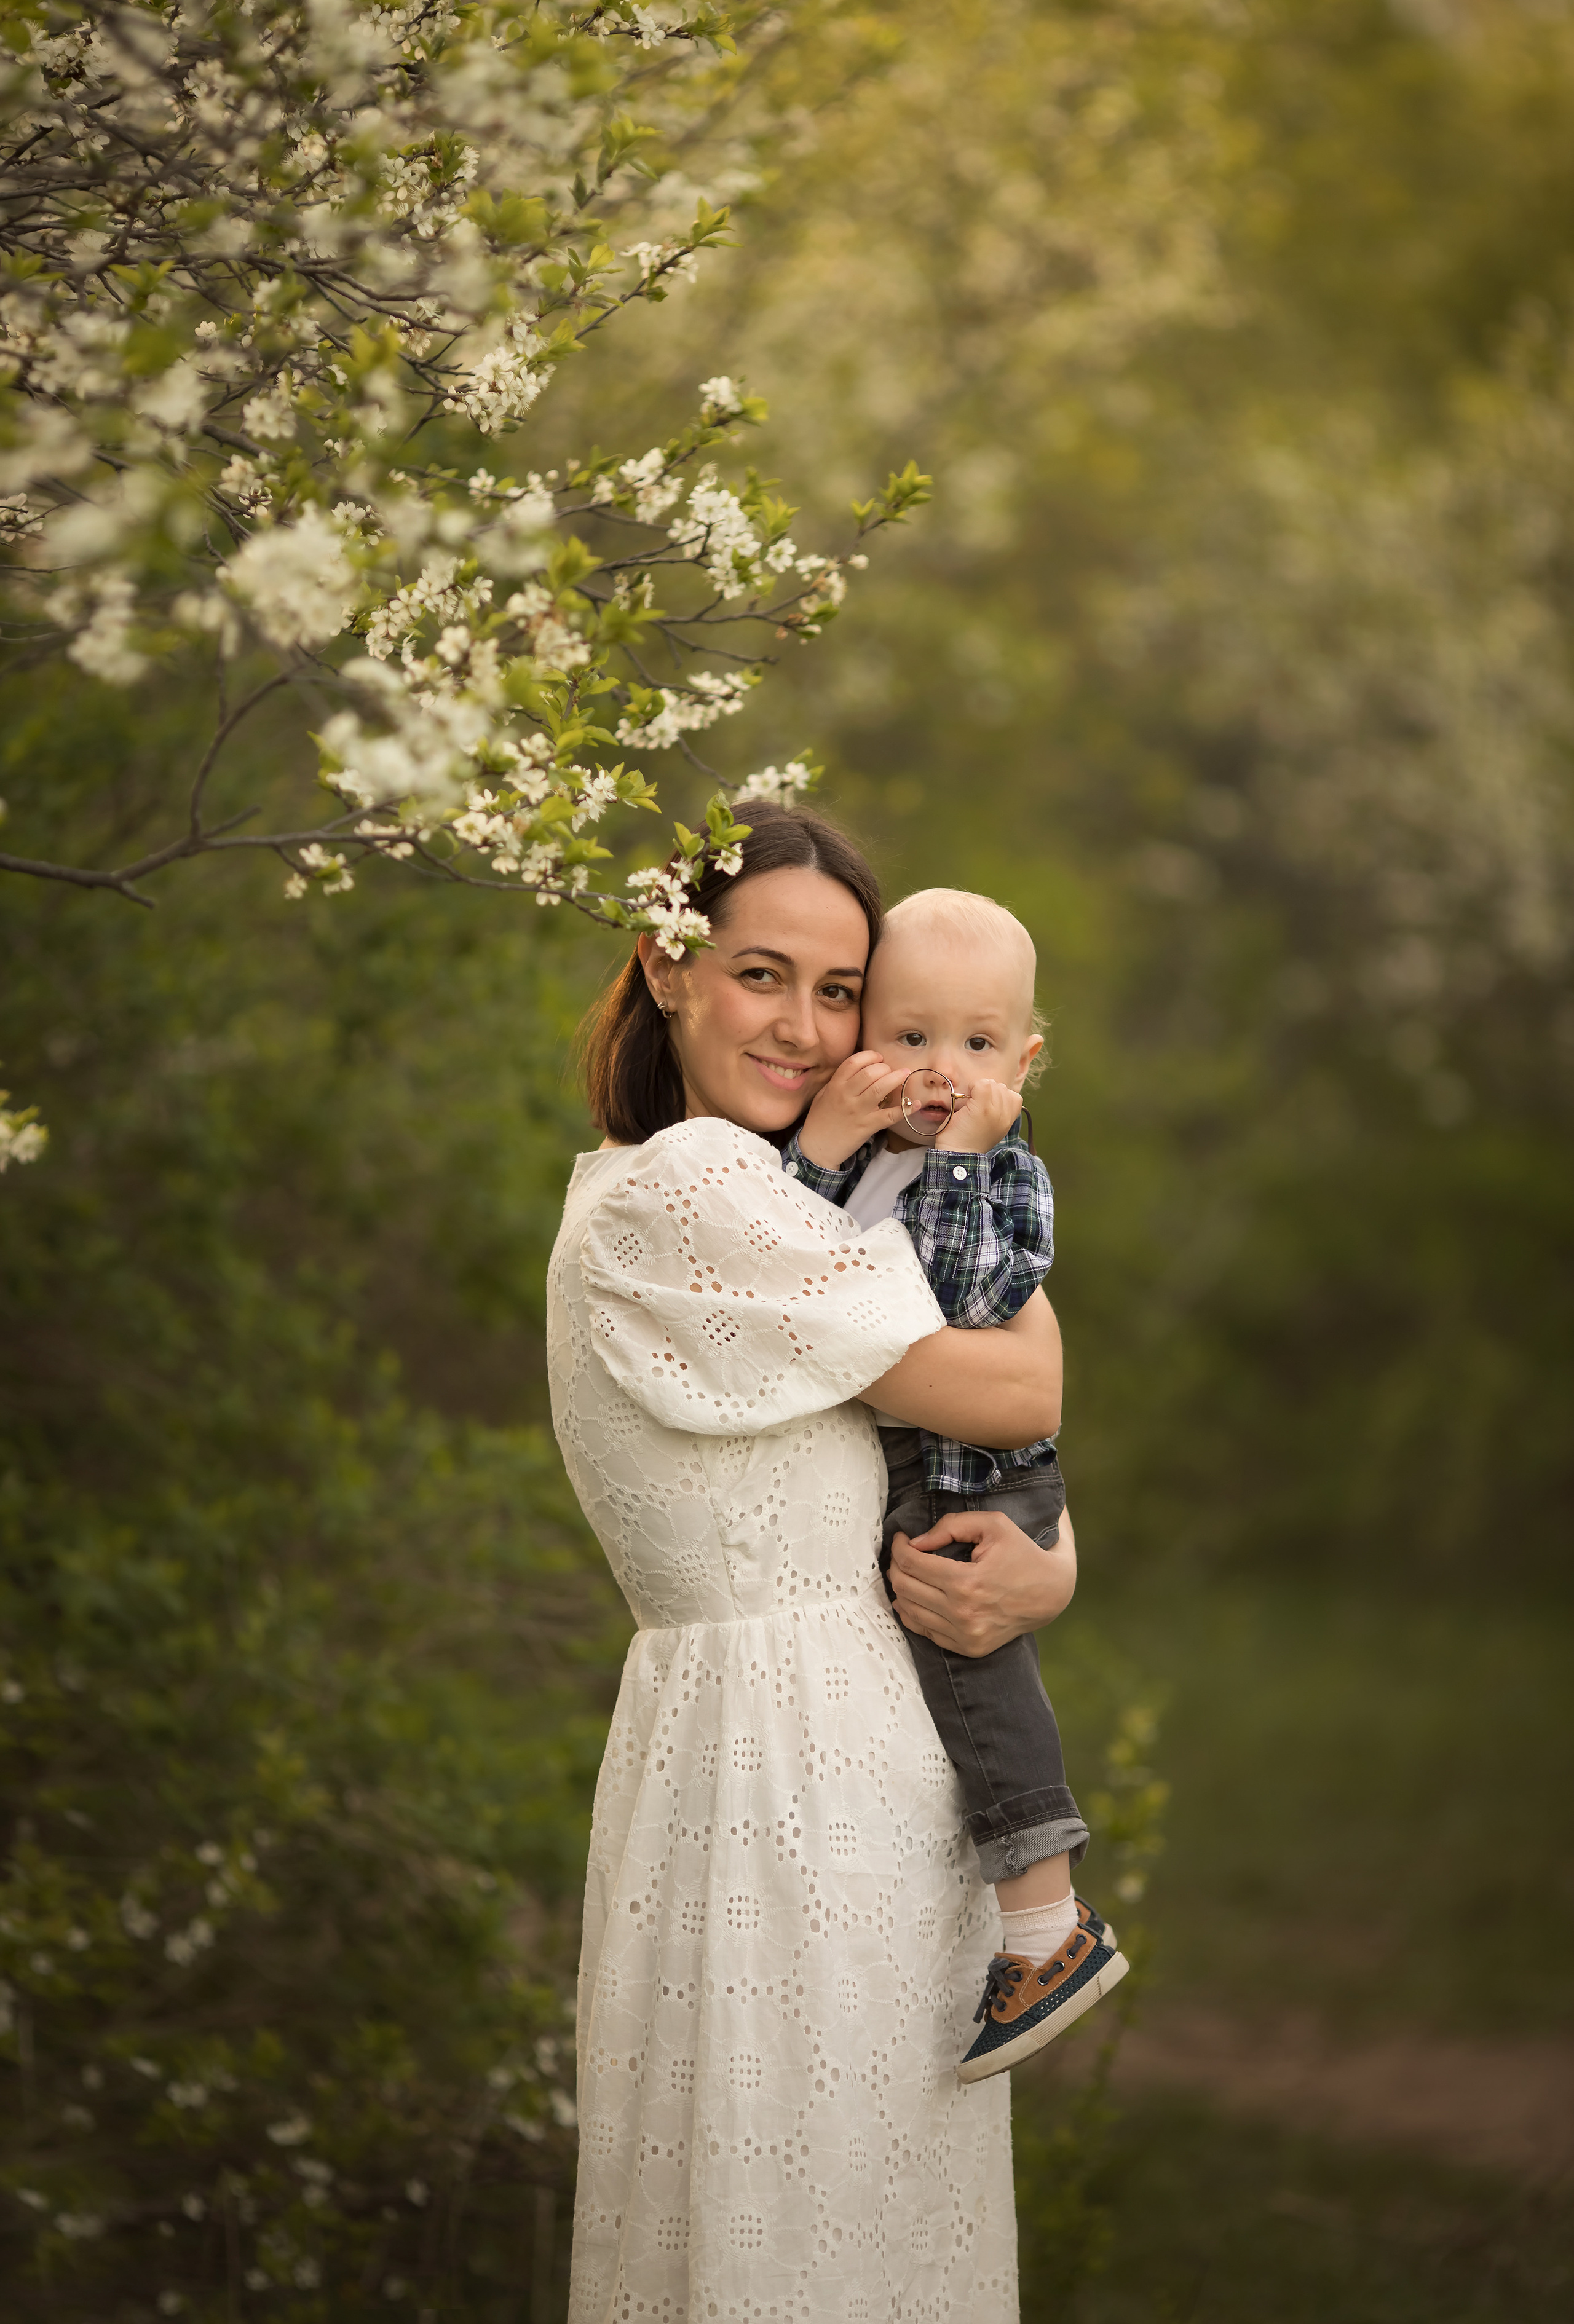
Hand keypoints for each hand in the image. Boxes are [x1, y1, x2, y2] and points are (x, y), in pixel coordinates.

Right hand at [797, 1049, 907, 1168]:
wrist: (818, 1147)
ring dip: (897, 1078)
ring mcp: (858, 1111)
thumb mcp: (822, 1095)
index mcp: (835, 1085)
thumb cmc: (819, 1120)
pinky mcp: (868, 1126)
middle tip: (890, 1070)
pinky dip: (905, 1109)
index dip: (870, 1056)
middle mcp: (847, 1095)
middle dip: (885, 1067)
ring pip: (881, 1088)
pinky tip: (916, 1104)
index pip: (854, 1062)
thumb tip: (856, 1069)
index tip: (878, 1058)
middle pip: (871, 1073)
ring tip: (905, 1074)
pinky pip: (889, 1116)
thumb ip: (837, 1081)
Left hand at [888, 1505, 1076, 1655]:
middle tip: (902, 1553)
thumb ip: (951, 1526)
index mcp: (967, 1583)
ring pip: (909, 1611)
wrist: (1051, 1593)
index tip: (901, 1537)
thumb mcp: (993, 1525)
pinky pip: (925, 1631)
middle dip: (896, 1566)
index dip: (899, 1547)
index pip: (912, 1563)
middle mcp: (963, 1614)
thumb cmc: (1022, 1553)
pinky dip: (913, 1612)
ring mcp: (965, 1636)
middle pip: (905, 1587)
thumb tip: (916, 1542)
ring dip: (901, 1589)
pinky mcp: (968, 1648)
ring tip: (907, 1572)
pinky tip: (914, 1596)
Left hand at [936, 1075, 1024, 1154]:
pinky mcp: (982, 1109)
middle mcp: (1006, 1116)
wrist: (956, 1154)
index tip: (985, 1106)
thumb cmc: (967, 1138)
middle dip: (987, 1091)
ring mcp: (995, 1112)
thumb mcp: (989, 1126)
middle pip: (1002, 1087)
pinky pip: (982, 1084)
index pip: (1013, 1096)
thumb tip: (991, 1092)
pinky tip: (966, 1100)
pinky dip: (972, 1087)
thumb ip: (997, 1111)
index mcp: (1008, 1121)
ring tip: (971, 1104)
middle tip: (975, 1105)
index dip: (997, 1096)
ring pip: (992, 1084)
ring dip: (979, 1089)